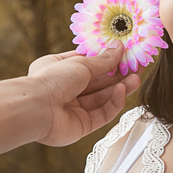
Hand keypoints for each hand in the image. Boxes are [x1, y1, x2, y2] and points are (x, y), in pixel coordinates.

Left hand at [27, 48, 141, 146]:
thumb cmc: (51, 81)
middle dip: (117, 74)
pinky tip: (122, 90)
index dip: (107, 59)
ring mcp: (73, 108)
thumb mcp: (80, 63)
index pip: (88, 63)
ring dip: (120, 88)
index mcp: (59, 69)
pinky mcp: (81, 125)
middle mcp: (66, 89)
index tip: (125, 54)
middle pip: (98, 82)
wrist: (36, 109)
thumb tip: (119, 47)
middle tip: (137, 67)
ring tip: (136, 78)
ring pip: (102, 98)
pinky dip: (113, 102)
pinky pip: (102, 113)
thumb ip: (103, 60)